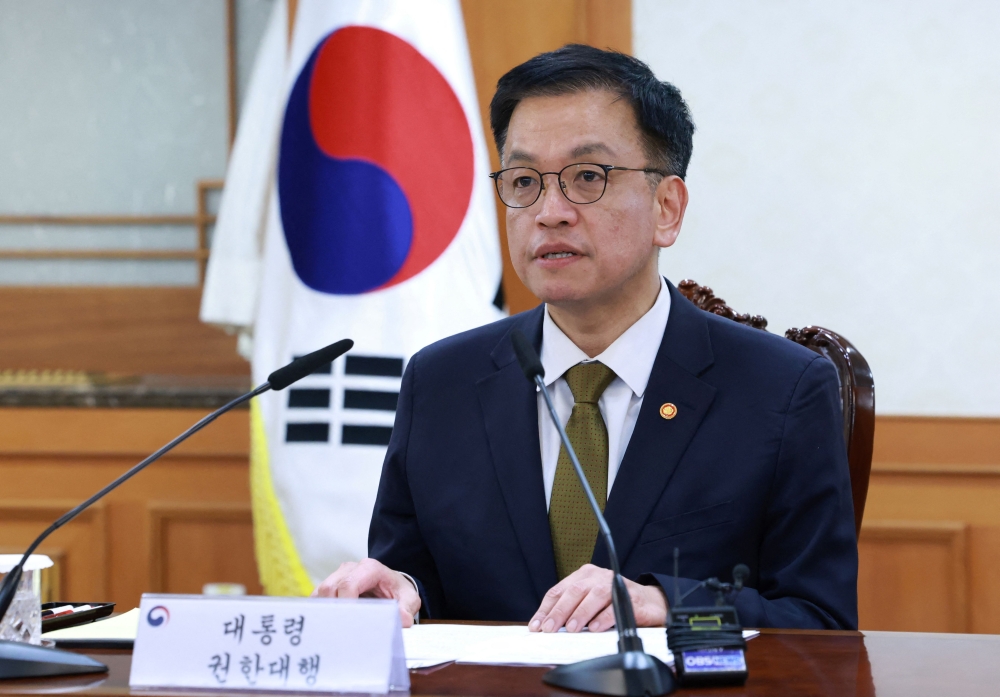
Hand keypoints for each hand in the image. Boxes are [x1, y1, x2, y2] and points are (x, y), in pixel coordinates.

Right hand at [312, 558, 420, 627]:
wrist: (393, 584)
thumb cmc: (398, 591)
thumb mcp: (409, 598)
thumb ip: (406, 608)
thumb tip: (403, 620)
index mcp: (370, 569)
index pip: (348, 584)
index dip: (345, 604)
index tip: (348, 623)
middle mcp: (351, 568)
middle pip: (330, 588)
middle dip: (333, 610)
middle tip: (340, 630)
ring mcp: (338, 575)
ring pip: (320, 592)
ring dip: (325, 611)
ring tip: (335, 628)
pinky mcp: (330, 585)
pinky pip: (317, 598)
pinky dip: (321, 611)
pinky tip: (330, 624)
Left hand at [529, 564, 667, 632]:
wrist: (649, 602)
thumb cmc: (613, 602)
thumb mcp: (589, 602)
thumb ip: (571, 610)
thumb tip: (548, 627)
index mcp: (584, 575)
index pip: (559, 590)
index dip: (546, 608)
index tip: (536, 625)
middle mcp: (597, 576)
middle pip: (574, 591)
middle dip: (559, 612)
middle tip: (549, 628)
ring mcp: (614, 584)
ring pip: (593, 596)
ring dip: (580, 613)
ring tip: (572, 629)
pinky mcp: (630, 596)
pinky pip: (614, 606)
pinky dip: (603, 618)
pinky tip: (595, 628)